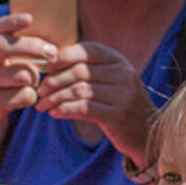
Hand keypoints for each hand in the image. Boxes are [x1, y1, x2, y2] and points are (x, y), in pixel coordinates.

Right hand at [0, 12, 57, 123]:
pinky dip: (30, 97)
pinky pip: (24, 96)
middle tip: (53, 53)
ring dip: (35, 79)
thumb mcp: (0, 65)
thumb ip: (17, 52)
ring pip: (22, 74)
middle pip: (6, 46)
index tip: (30, 18)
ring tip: (32, 83)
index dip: (13, 21)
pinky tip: (25, 98)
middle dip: (33, 47)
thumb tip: (50, 42)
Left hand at [33, 40, 157, 159]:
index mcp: (120, 62)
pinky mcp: (116, 116)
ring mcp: (122, 95)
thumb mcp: (112, 81)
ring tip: (43, 105)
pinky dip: (64, 110)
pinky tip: (55, 113)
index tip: (47, 65)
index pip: (88, 50)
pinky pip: (83, 108)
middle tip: (40, 91)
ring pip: (78, 90)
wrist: (145, 134)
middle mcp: (123, 75)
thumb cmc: (120, 105)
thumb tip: (51, 59)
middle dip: (54, 81)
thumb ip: (89, 69)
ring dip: (55, 98)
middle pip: (79, 71)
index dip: (65, 55)